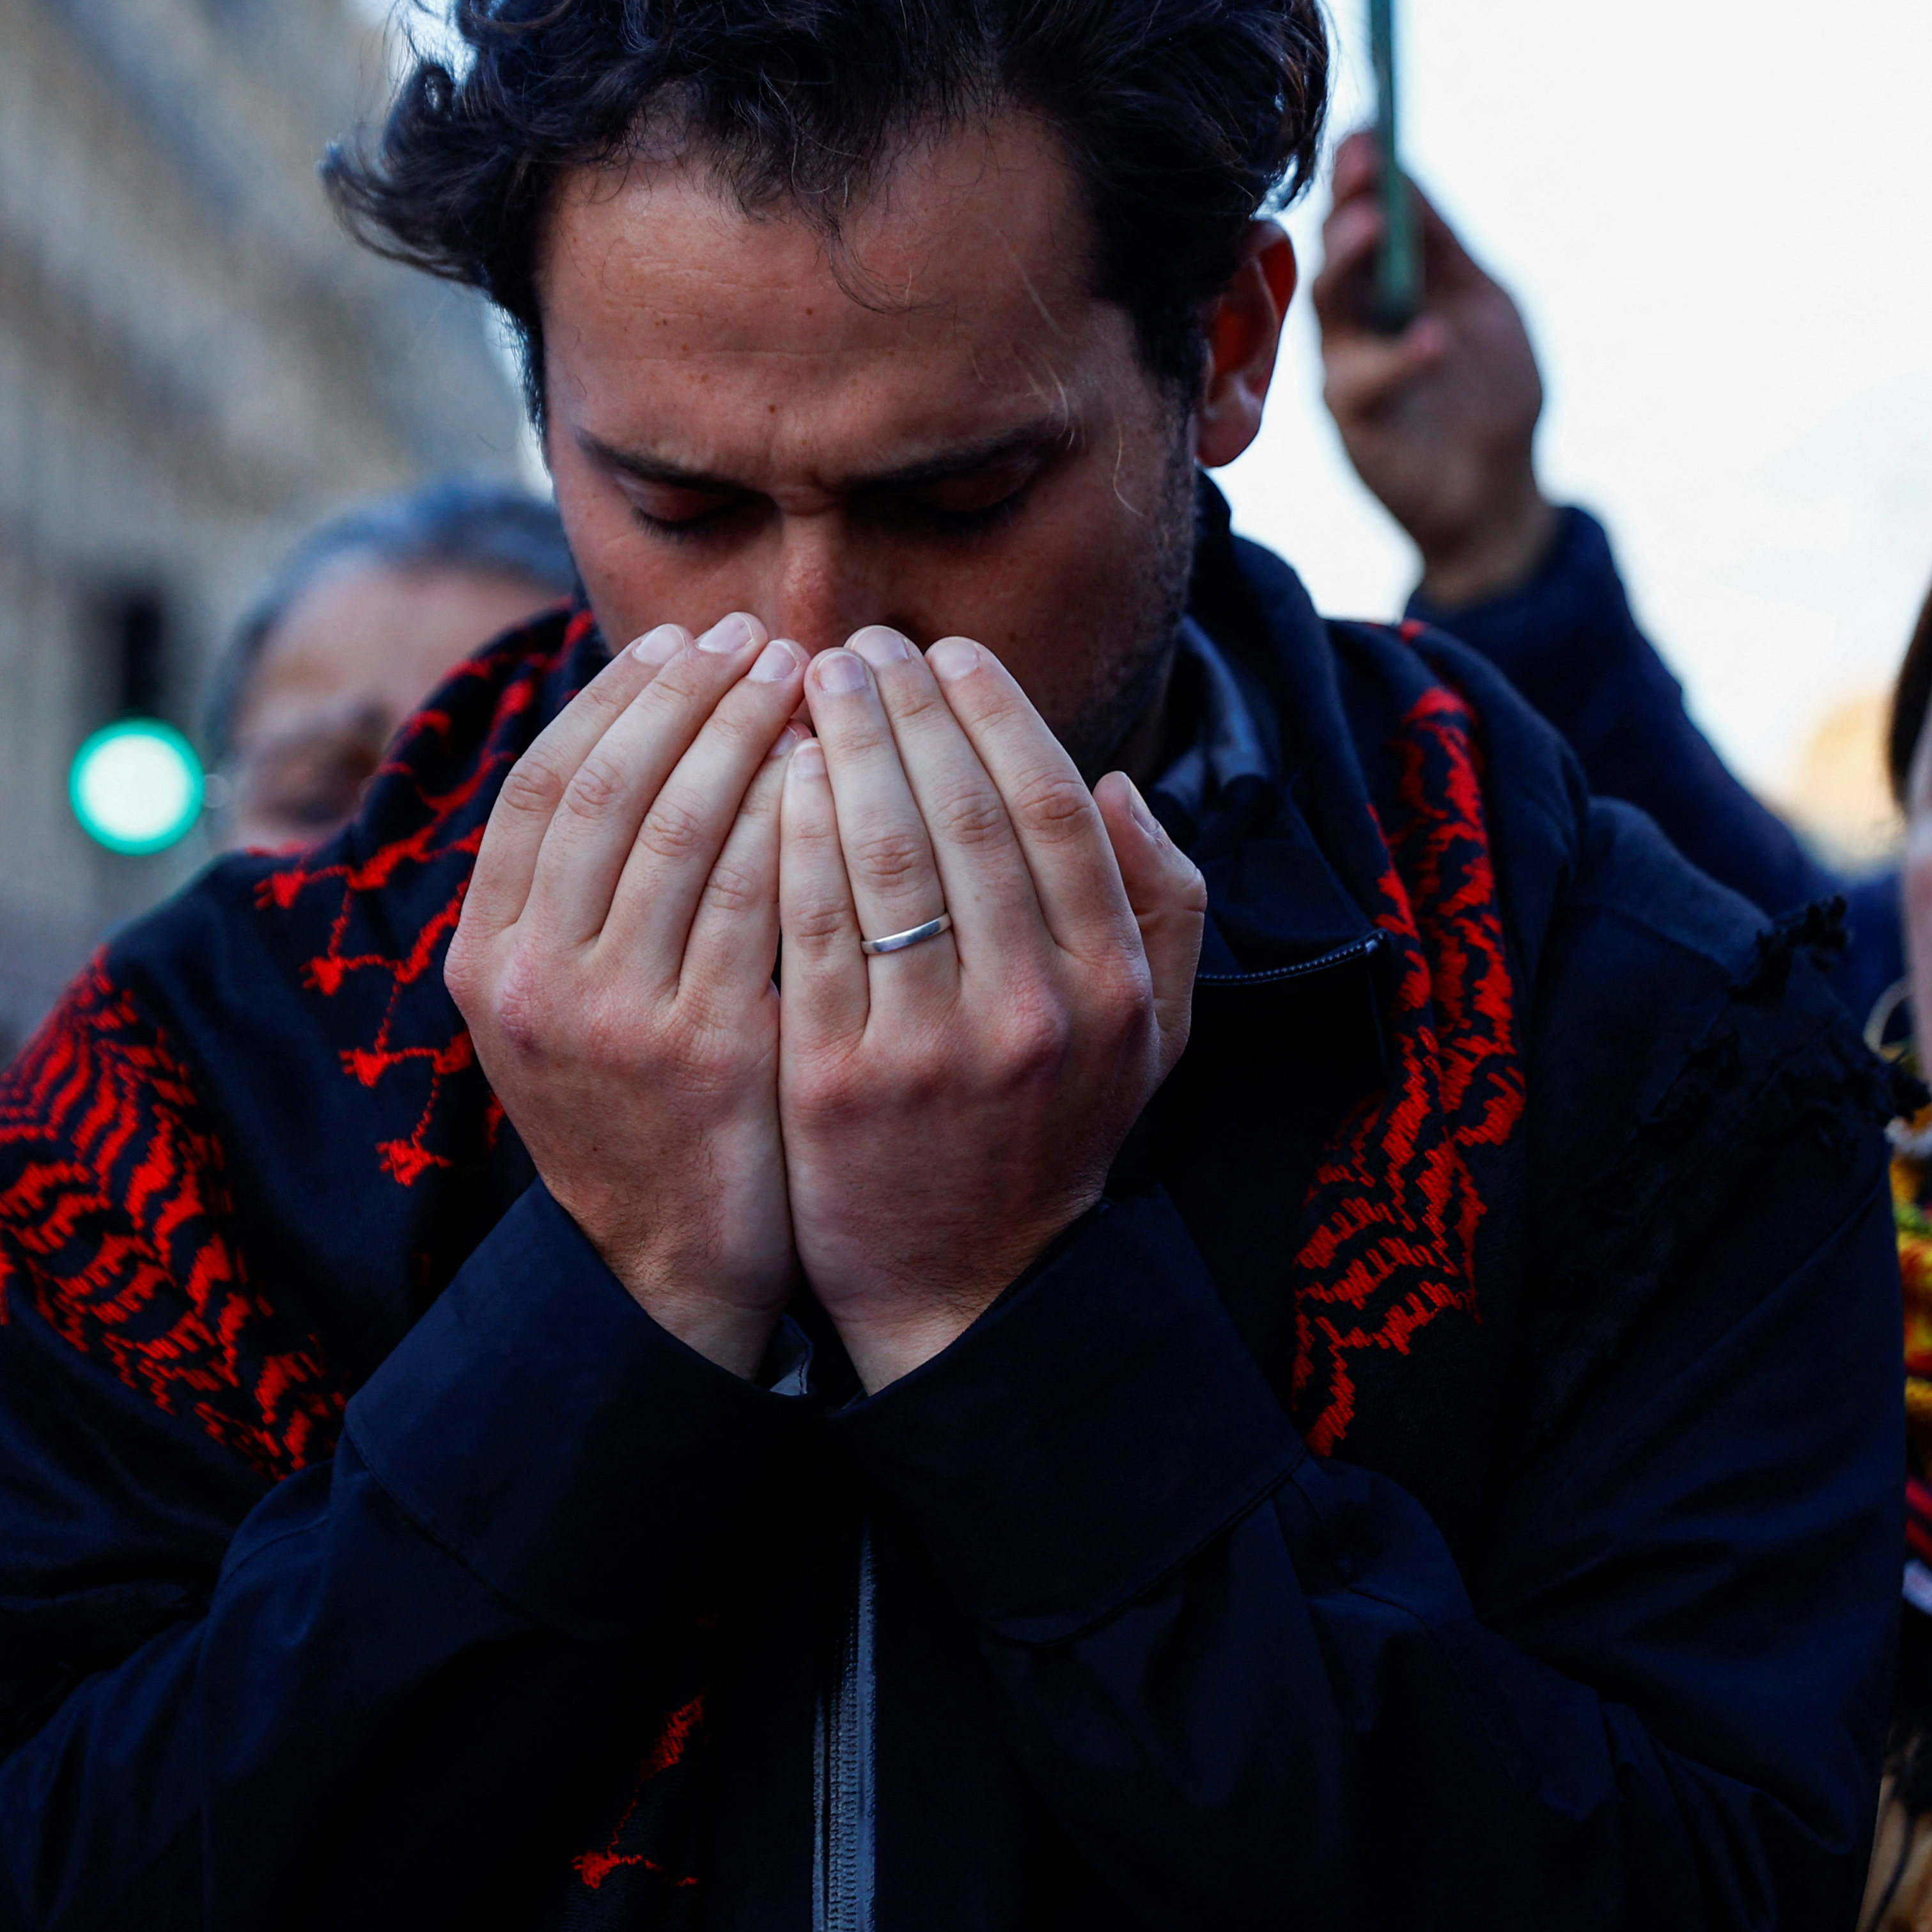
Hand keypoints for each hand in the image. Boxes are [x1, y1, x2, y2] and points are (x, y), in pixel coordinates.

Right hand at [449, 612, 809, 1372]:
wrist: (666, 1265)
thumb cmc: (638, 1108)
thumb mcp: (562, 1001)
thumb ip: (575, 889)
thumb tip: (637, 722)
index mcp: (485, 956)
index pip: (539, 783)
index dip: (615, 699)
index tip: (684, 639)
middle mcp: (530, 979)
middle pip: (608, 788)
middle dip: (690, 694)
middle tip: (762, 635)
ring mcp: (611, 1018)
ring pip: (683, 828)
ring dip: (750, 734)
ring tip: (812, 679)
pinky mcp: (701, 1052)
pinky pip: (757, 899)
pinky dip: (796, 819)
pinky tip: (842, 771)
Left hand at [777, 629, 1204, 1388]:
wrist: (965, 1287)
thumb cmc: (1050, 1131)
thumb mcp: (1149, 1032)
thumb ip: (1160, 905)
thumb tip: (1119, 785)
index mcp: (1111, 983)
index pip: (1050, 807)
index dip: (994, 713)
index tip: (946, 652)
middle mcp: (1033, 1010)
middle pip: (964, 815)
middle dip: (906, 709)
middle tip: (857, 644)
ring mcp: (934, 1050)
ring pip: (882, 859)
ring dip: (841, 750)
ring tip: (805, 685)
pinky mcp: (839, 1085)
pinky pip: (809, 931)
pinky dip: (791, 838)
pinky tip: (771, 776)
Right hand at [1311, 129, 1553, 607]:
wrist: (1498, 494)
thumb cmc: (1494, 396)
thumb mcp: (1485, 304)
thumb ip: (1443, 250)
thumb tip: (1405, 177)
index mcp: (1387, 283)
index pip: (1360, 215)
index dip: (1360, 175)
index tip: (1369, 132)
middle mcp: (1356, 320)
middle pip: (1335, 249)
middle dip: (1345, 201)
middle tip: (1360, 164)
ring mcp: (1347, 367)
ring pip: (1329, 305)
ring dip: (1349, 260)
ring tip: (1372, 225)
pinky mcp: (1353, 421)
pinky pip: (1361, 380)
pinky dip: (1400, 357)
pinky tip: (1433, 338)